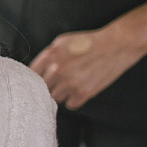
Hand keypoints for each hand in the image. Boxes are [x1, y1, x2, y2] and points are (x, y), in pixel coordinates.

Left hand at [29, 26, 143, 109]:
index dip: (34, 78)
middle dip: (49, 86)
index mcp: (49, 56)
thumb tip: (38, 68)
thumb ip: (48, 55)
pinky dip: (73, 100)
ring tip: (70, 85)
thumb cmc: (89, 42)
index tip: (39, 80)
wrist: (116, 45)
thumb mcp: (62, 41)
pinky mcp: (83, 93)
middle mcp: (57, 71)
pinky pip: (70, 105)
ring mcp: (69, 83)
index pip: (30, 75)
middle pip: (42, 89)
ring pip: (55, 98)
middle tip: (58, 82)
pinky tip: (79, 91)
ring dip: (61, 94)